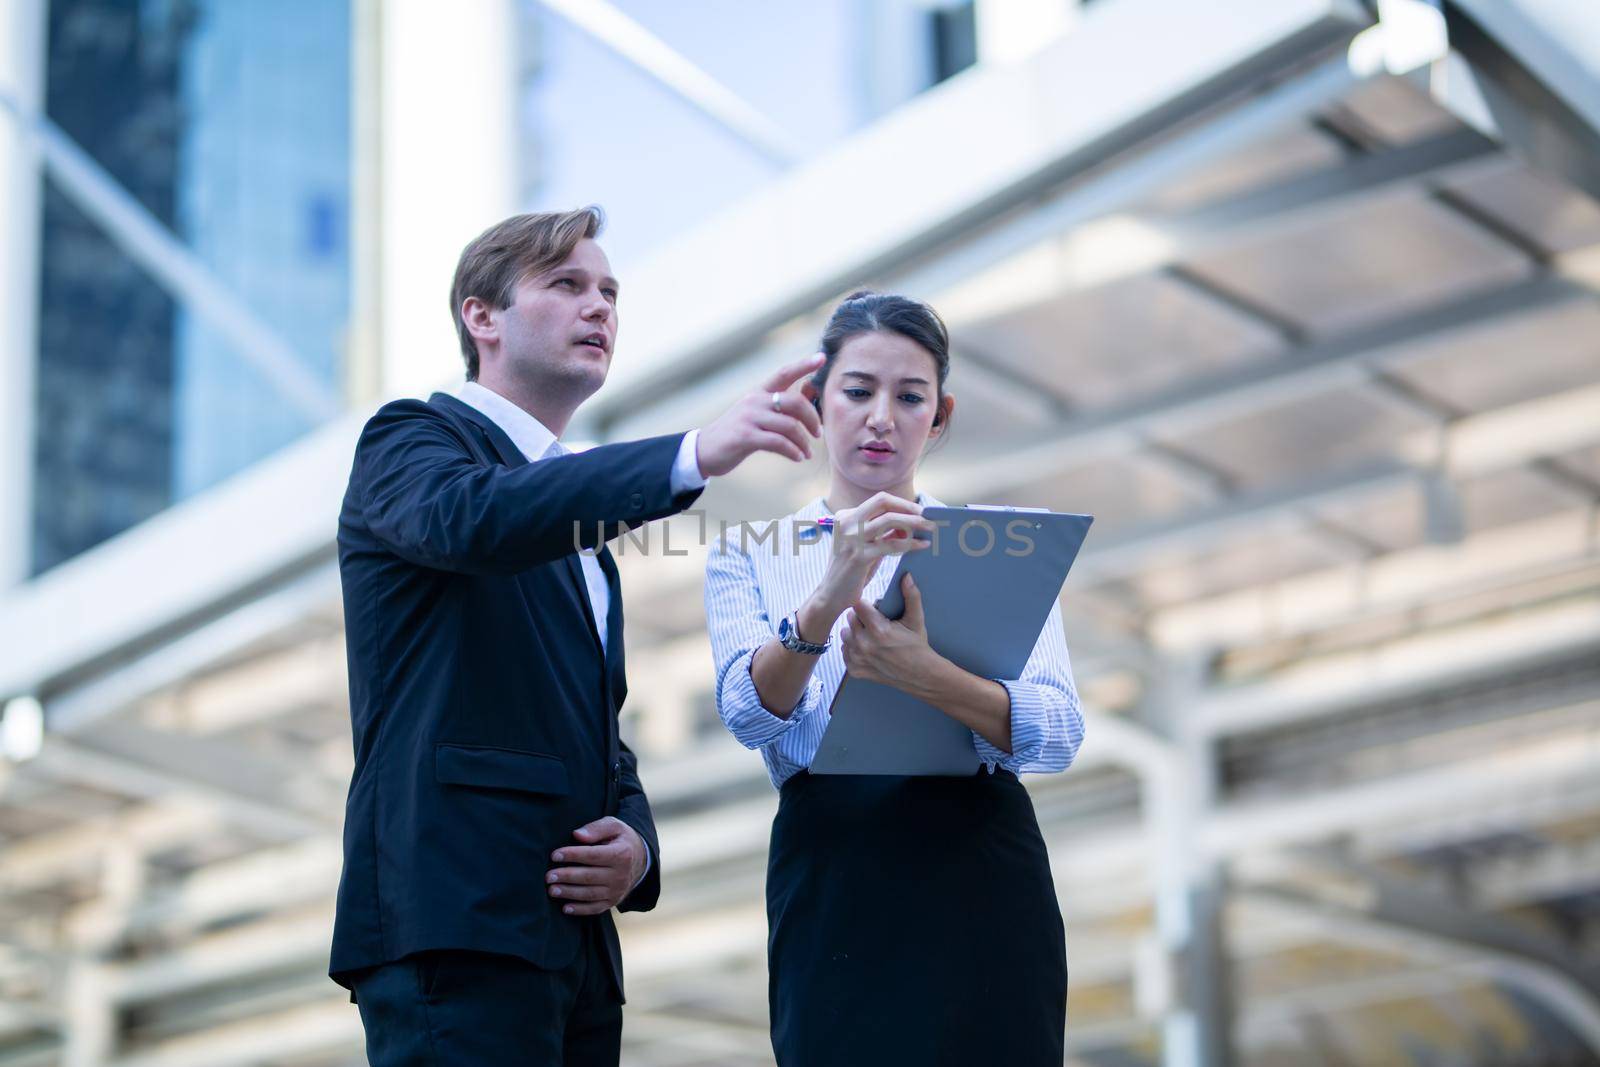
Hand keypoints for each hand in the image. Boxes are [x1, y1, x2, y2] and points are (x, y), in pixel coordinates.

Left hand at [546, 817, 647, 915]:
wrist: (641, 859)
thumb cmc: (620, 839)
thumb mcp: (614, 826)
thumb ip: (596, 828)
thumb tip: (577, 835)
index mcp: (621, 854)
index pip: (593, 855)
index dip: (573, 855)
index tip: (555, 855)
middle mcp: (621, 874)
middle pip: (590, 877)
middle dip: (567, 877)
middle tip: (548, 876)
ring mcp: (617, 890)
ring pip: (590, 894)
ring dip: (569, 893)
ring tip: (552, 890)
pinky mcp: (613, 901)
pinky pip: (595, 908)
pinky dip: (580, 910)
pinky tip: (565, 908)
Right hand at [694, 352, 825, 476]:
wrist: (704, 450)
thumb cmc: (737, 432)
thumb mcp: (757, 414)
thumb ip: (781, 405)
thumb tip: (810, 390)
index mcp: (759, 393)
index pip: (785, 373)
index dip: (804, 365)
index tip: (823, 357)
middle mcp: (755, 401)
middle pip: (795, 402)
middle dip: (812, 418)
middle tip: (818, 434)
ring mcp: (749, 418)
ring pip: (790, 425)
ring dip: (804, 442)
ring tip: (807, 453)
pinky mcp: (746, 437)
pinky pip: (778, 442)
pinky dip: (793, 451)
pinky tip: (798, 458)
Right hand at [808, 492, 934, 622]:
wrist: (831, 595)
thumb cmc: (850, 570)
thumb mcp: (865, 545)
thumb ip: (883, 532)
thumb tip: (908, 523)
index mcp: (845, 516)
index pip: (879, 501)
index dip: (901, 504)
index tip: (918, 511)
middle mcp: (847, 523)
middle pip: (882, 502)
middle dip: (908, 506)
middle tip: (926, 515)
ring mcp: (852, 538)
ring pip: (889, 520)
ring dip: (913, 522)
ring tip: (930, 528)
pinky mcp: (859, 556)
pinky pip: (892, 544)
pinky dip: (910, 543)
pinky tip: (922, 545)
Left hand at [839, 573, 935, 691]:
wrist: (920, 675)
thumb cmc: (917, 646)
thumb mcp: (916, 620)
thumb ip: (911, 596)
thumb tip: (907, 576)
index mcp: (879, 629)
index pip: (858, 606)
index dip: (865, 606)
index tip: (873, 610)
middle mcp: (865, 644)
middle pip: (849, 620)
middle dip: (860, 619)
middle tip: (874, 624)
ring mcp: (858, 659)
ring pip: (845, 635)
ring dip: (854, 634)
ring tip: (869, 637)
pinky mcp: (855, 670)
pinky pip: (844, 652)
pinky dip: (852, 650)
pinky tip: (866, 650)